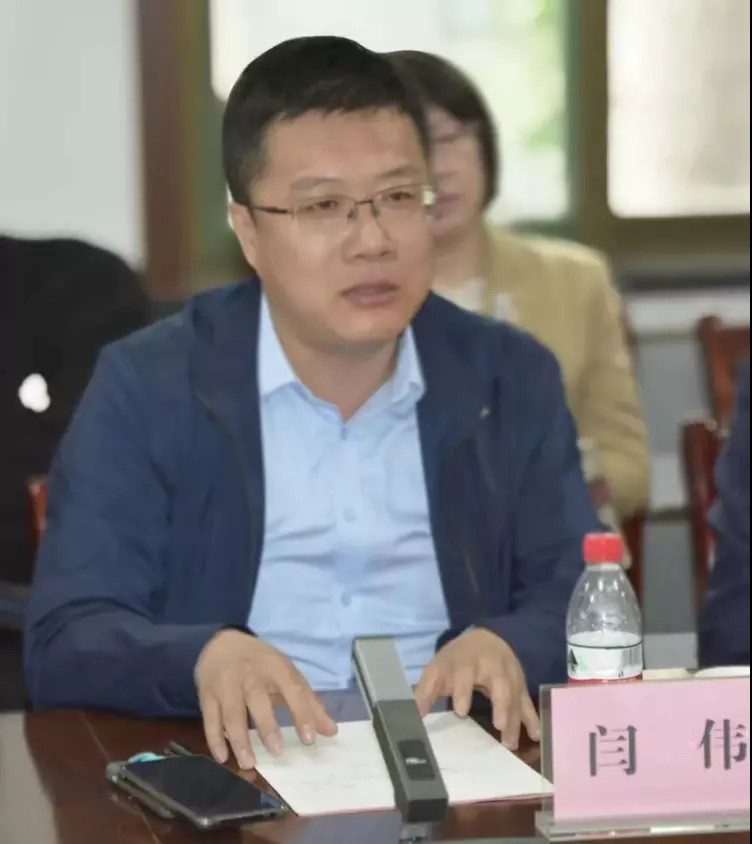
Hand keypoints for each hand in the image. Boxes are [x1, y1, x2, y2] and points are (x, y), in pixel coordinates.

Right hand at [194, 630, 336, 768]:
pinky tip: (222, 757)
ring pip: (231, 712)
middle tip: (277, 753)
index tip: (309, 740)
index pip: (291, 689)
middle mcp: (250, 673)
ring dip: (239, 739)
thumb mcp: (287, 674)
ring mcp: (226, 683)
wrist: (222, 643)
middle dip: (267, 726)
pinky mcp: (207, 694)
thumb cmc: (262, 663)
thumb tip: (332, 731)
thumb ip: (309, 703)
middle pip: (257, 698)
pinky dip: (214, 739)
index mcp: (275, 666)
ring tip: (249, 763)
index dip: (301, 713)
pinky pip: (210, 718)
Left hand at [414, 628, 539, 749]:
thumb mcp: (439, 668)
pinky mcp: (520, 684)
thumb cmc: (459, 658)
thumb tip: (414, 714)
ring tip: (510, 743)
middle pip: (500, 684)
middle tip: (498, 726)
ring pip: (516, 696)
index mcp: (468, 661)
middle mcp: (492, 667)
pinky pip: (527, 700)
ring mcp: (510, 675)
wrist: (487, 638)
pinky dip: (532, 717)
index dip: (463, 691)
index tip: (460, 711)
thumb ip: (426, 690)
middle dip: (501, 704)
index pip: (466, 674)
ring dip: (516, 719)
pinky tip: (536, 734)